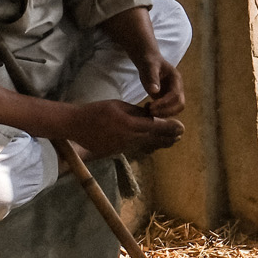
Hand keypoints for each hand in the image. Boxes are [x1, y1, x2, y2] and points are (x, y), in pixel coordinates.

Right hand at [65, 98, 183, 157]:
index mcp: (129, 124)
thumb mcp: (118, 105)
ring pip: (146, 145)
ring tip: (172, 141)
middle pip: (154, 138)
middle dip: (168, 137)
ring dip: (160, 143)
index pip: (155, 127)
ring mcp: (122, 147)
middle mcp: (128, 138)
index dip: (170, 127)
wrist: (75, 125)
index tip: (181, 126)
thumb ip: (136, 111)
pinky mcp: (116, 151)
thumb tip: (152, 115)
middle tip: (181, 135)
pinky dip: (147, 146)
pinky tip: (154, 145)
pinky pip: (136, 148)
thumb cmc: (96, 111)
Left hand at [133, 52, 184, 118]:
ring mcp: (174, 94)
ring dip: (163, 113)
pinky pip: (168, 109)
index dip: (164, 103)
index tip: (151, 106)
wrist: (150, 61)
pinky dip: (160, 112)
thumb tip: (154, 91)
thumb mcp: (149, 67)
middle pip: (180, 105)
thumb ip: (152, 78)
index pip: (175, 95)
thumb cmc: (150, 62)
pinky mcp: (168, 99)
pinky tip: (148, 108)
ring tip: (148, 110)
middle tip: (150, 111)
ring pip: (176, 109)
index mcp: (176, 79)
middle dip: (166, 111)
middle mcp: (178, 88)